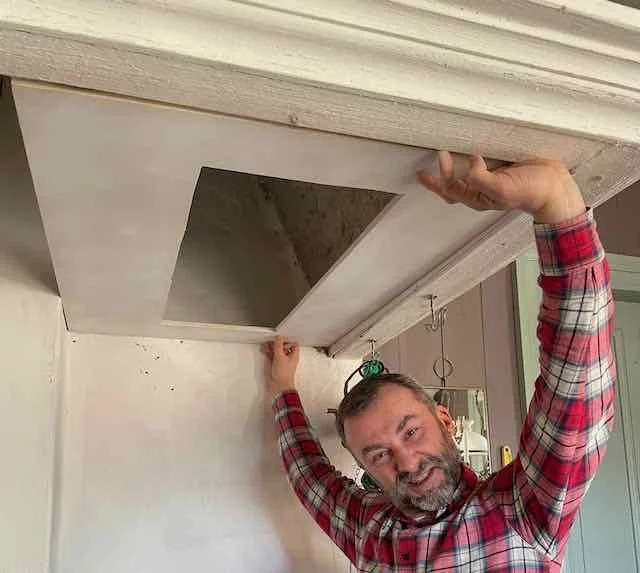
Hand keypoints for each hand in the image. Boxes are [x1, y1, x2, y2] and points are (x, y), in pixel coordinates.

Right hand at [262, 336, 299, 397]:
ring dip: (272, 348)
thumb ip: (278, 345)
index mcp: (294, 355)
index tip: (280, 337)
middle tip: (271, 340)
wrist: (279, 386)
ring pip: (277, 352)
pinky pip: (273, 357)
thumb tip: (278, 337)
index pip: (293, 344)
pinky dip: (269, 353)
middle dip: (277, 343)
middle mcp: (289, 358)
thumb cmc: (284, 374)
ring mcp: (282, 362)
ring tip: (266, 344)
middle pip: (284, 347)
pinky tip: (264, 350)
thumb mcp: (280, 356)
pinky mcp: (276, 366)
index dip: (287, 340)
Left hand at [416, 151, 585, 223]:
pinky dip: (466, 159)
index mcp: (477, 198)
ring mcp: (489, 178)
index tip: (444, 154)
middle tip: (422, 170)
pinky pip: (477, 164)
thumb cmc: (531, 191)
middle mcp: (480, 189)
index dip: (443, 173)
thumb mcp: (502, 189)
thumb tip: (469, 164)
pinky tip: (463, 149)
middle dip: (435, 180)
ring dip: (448, 169)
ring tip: (439, 158)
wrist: (556, 186)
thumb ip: (481, 179)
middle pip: (450, 187)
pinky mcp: (498, 167)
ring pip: (461, 176)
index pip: (451, 187)